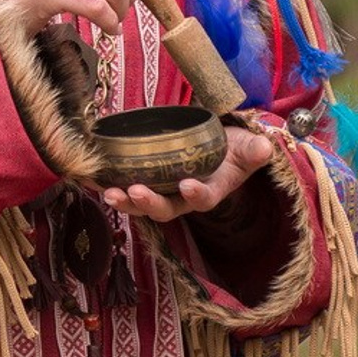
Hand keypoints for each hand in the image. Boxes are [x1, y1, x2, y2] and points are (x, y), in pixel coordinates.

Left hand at [101, 124, 274, 223]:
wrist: (221, 148)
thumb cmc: (236, 149)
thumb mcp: (249, 148)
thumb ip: (255, 150)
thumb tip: (266, 147)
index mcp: (211, 191)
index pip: (203, 198)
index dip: (195, 194)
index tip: (187, 185)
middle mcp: (184, 197)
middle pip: (166, 208)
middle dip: (149, 203)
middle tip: (134, 192)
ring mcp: (165, 192)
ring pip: (142, 204)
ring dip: (125, 201)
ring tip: (108, 194)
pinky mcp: (149, 181)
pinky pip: (127, 189)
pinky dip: (109, 186)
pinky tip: (91, 180)